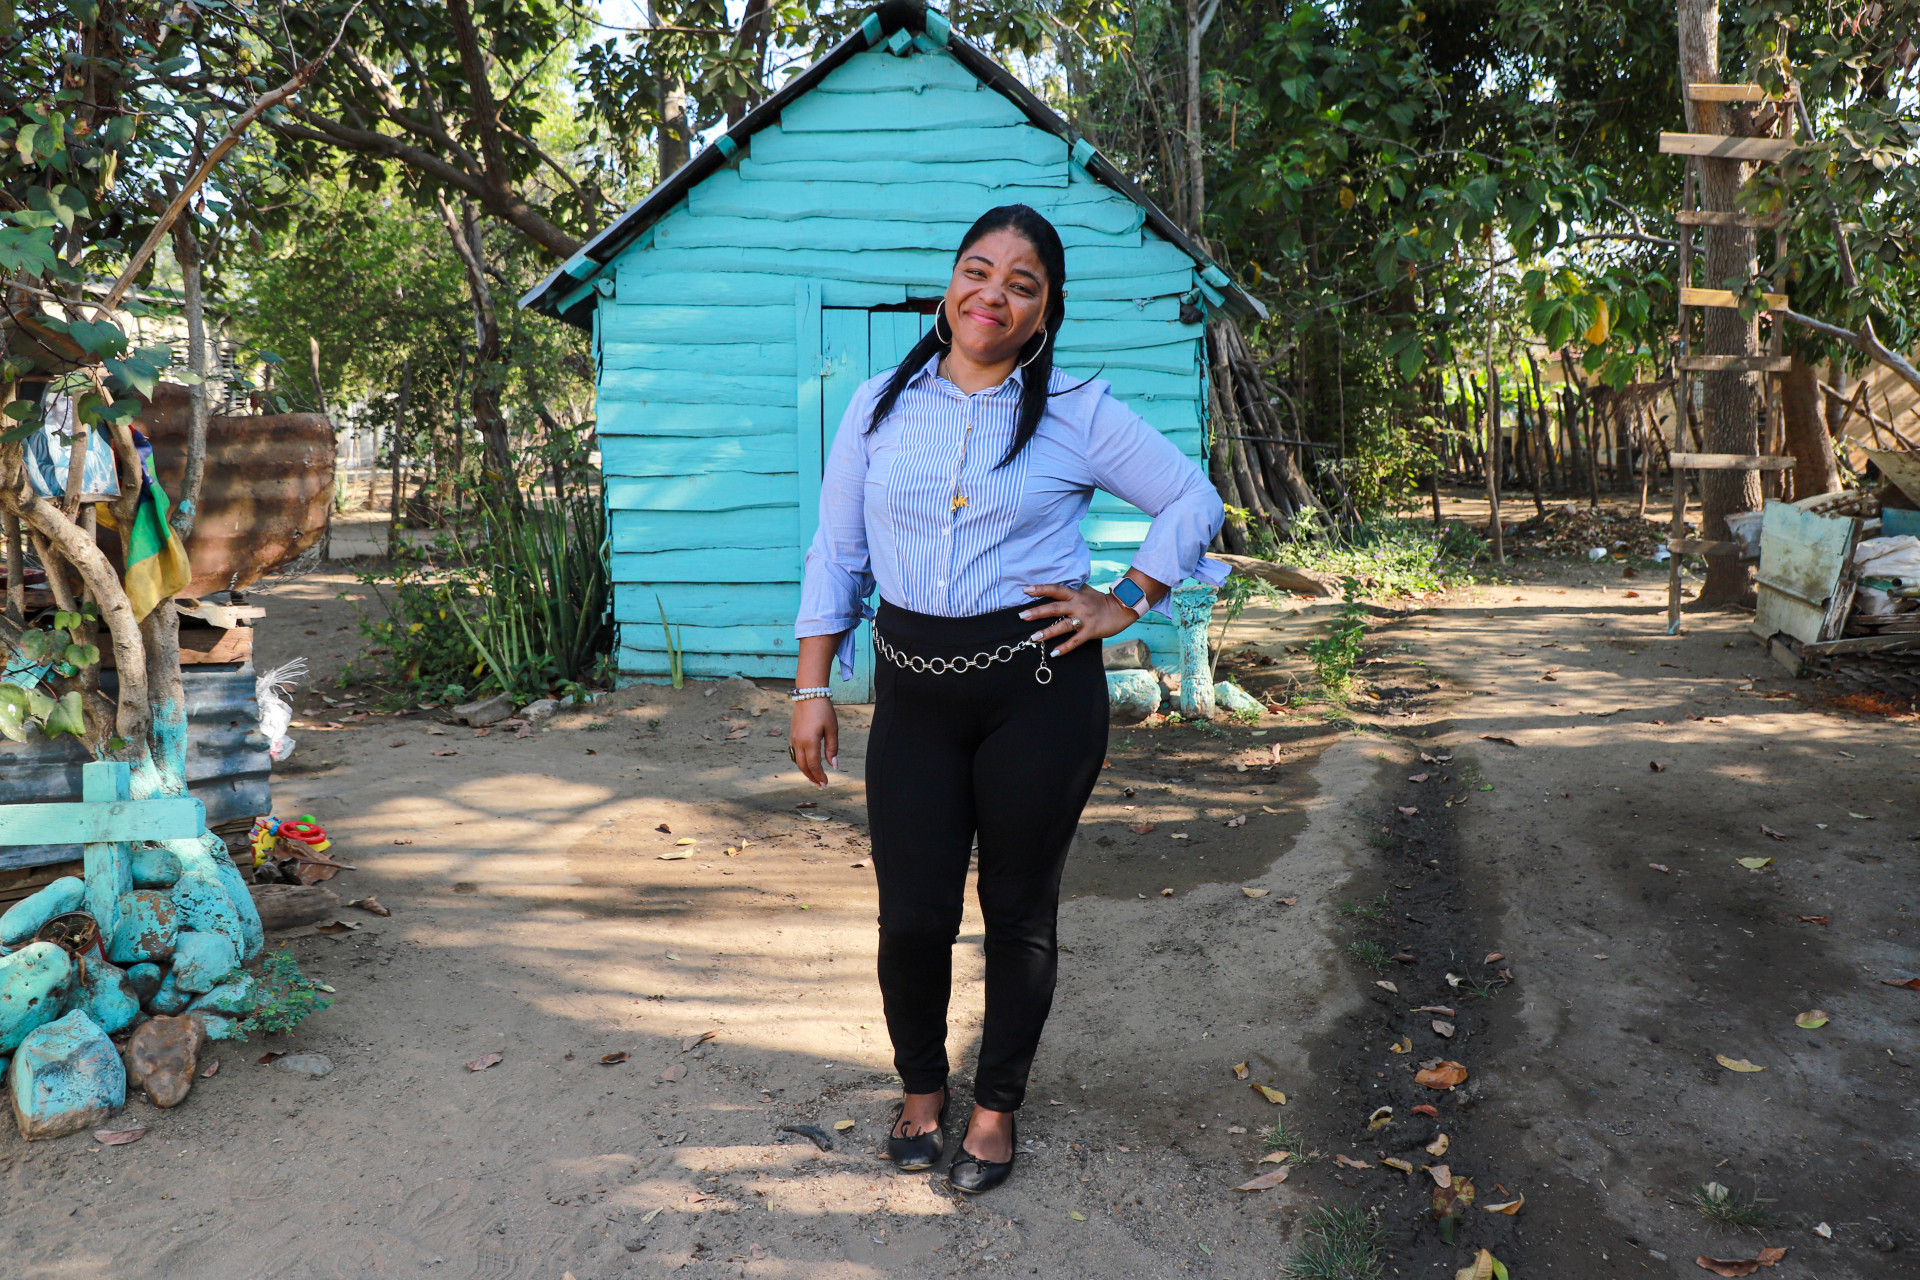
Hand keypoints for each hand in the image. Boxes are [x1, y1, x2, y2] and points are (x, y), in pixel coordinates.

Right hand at [789, 696, 838, 786]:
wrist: (809, 694)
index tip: (826, 783)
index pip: (814, 765)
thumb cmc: (823, 711)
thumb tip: (834, 766)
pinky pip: (795, 754)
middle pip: (803, 766)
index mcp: (809, 742)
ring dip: (805, 771)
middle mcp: (798, 742)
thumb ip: (832, 748)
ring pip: (797, 761)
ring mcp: (794, 739)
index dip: (820, 776)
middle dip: (812, 777)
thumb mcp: (832, 729)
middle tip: (820, 785)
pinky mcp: (792, 735)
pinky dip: (801, 763)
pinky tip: (807, 765)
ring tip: (814, 778)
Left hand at [1019, 583, 1137, 656]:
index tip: (1025, 590)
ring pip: (1062, 626)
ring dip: (1047, 632)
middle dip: (1037, 612)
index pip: (1056, 590)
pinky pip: (1075, 641)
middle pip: (1055, 608)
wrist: (1122, 608)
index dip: (1041, 589)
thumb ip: (1073, 590)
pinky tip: (1054, 653)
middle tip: (1022, 616)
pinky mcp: (1090, 631)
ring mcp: (1084, 619)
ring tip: (1033, 638)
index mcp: (1075, 595)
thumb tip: (1058, 588)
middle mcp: (1078, 605)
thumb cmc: (1101, 601)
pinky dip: (1065, 647)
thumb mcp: (1086, 591)